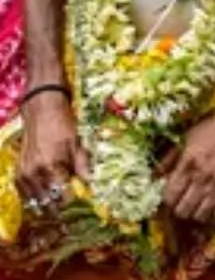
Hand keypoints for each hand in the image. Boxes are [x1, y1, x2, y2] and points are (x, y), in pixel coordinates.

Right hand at [17, 93, 87, 216]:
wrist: (41, 112)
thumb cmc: (62, 126)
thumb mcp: (77, 144)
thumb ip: (82, 166)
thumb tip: (90, 185)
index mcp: (51, 166)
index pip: (63, 196)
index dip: (74, 202)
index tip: (82, 204)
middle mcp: (34, 174)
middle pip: (48, 202)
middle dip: (61, 206)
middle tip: (73, 207)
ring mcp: (23, 175)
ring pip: (36, 201)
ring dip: (49, 203)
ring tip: (61, 201)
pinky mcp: (17, 174)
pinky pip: (26, 194)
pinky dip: (37, 197)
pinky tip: (48, 194)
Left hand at [159, 95, 214, 223]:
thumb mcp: (188, 136)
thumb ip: (170, 157)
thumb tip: (155, 175)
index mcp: (188, 165)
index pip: (169, 197)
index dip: (168, 200)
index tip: (172, 196)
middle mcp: (202, 179)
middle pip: (183, 210)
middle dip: (181, 208)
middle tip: (185, 201)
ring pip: (201, 215)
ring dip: (197, 212)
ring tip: (200, 204)